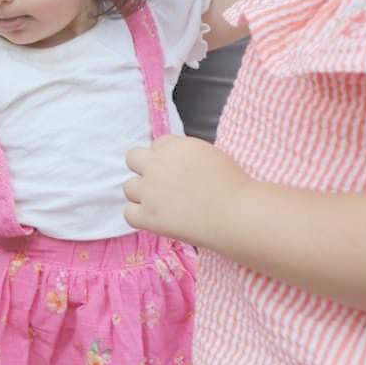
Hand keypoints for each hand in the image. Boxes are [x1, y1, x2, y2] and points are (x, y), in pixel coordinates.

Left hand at [123, 135, 247, 246]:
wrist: (237, 213)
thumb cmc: (234, 185)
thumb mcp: (209, 155)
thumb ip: (186, 155)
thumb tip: (176, 164)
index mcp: (173, 146)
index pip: (158, 145)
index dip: (166, 158)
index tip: (178, 171)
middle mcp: (156, 164)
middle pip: (133, 159)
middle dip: (145, 169)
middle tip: (162, 184)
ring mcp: (149, 190)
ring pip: (128, 187)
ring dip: (142, 194)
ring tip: (162, 205)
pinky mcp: (148, 215)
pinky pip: (128, 213)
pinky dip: (139, 217)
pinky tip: (155, 220)